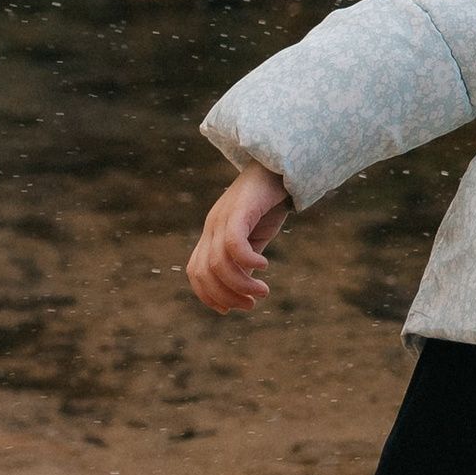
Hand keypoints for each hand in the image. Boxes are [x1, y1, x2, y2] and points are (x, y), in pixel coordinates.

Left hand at [187, 163, 290, 312]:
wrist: (279, 165)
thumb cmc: (268, 201)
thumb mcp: (254, 236)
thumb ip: (244, 259)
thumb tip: (242, 286)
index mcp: (212, 234)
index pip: (196, 272)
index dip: (208, 295)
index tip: (230, 310)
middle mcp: (212, 226)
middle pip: (204, 272)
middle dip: (225, 296)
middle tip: (250, 304)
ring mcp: (222, 217)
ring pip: (218, 263)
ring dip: (240, 284)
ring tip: (262, 291)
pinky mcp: (239, 210)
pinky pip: (233, 243)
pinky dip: (246, 261)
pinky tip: (263, 266)